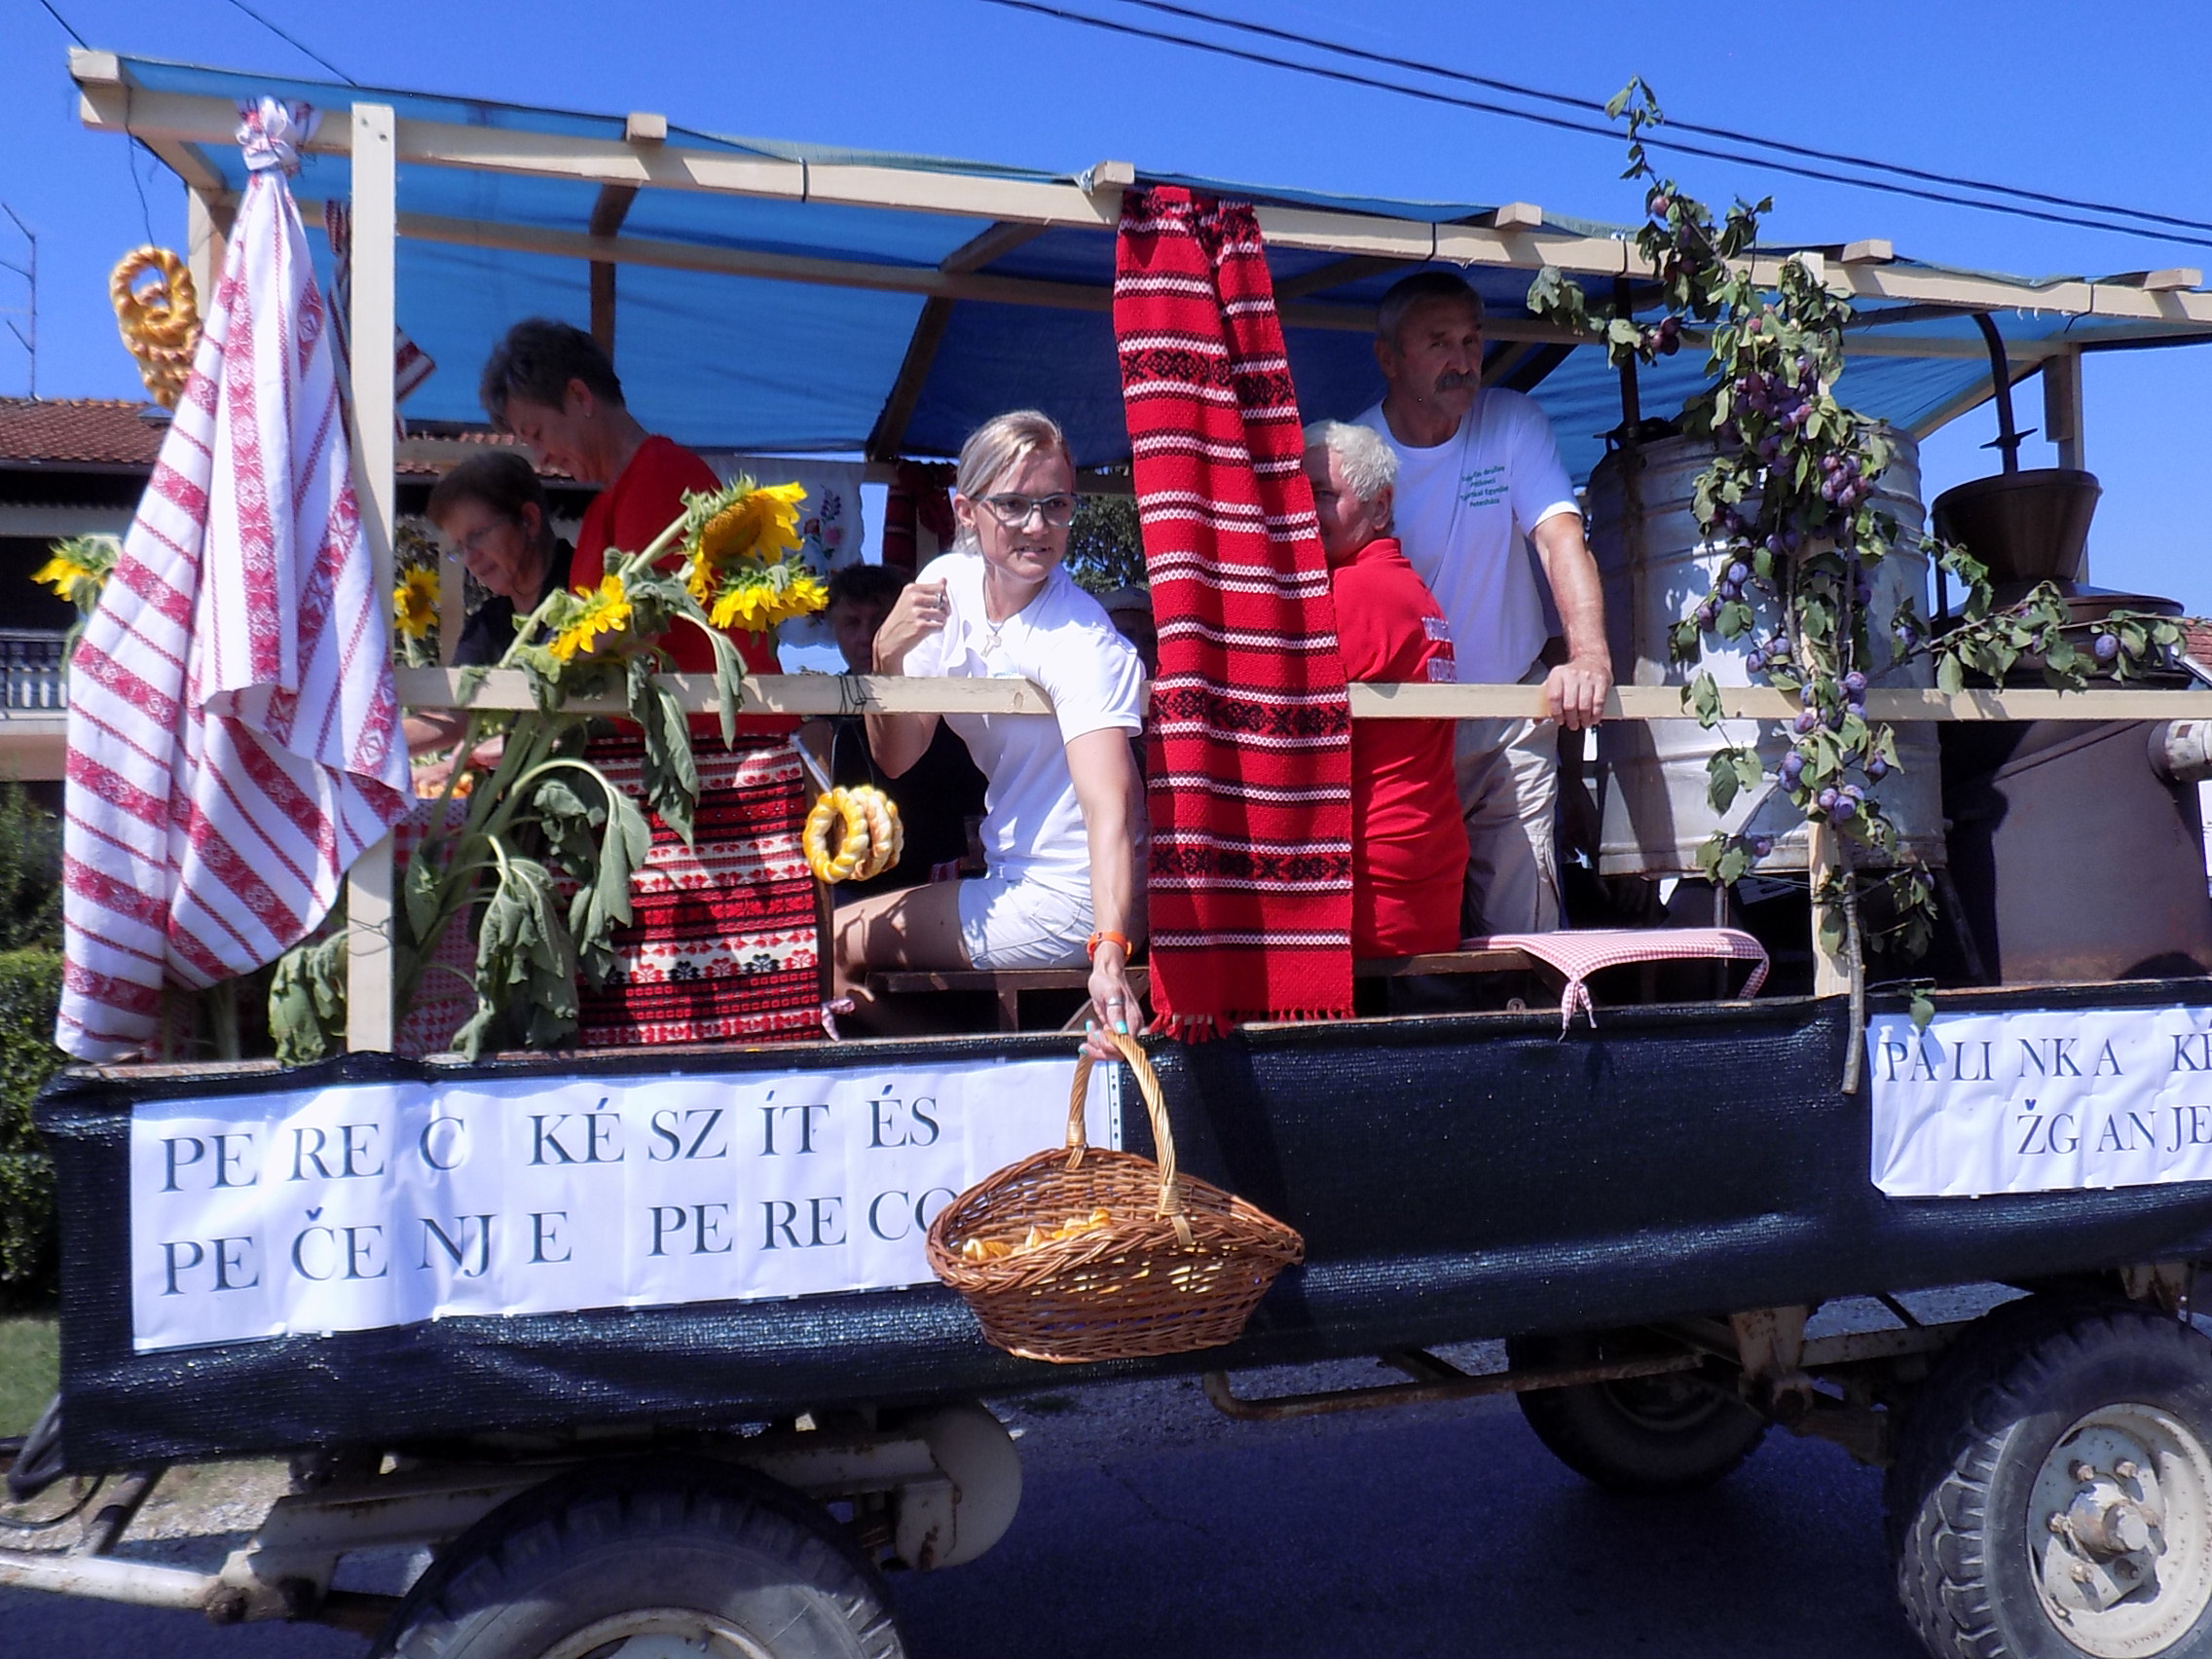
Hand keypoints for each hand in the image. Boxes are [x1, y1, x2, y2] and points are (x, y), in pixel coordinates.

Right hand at [872, 580, 949, 669]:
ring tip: (931, 624)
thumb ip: (928, 590)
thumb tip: (944, 579)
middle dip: (944, 610)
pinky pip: (940, 626)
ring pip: (943, 614)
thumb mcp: (910, 600)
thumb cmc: (901, 620)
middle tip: (937, 617)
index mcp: (911, 589)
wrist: (888, 640)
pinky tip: (929, 631)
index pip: (939, 587)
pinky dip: (937, 629)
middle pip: (943, 601)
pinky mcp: (920, 626)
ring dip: (941, 621)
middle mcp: (913, 598)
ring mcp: (916, 613)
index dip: (944, 597)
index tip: (940, 605)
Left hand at [1082, 942, 1140, 1058]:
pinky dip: (1096, 1041)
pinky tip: (1090, 1029)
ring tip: (1089, 1030)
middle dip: (1101, 1048)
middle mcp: (1130, 1028)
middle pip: (1118, 1053)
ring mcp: (1122, 1030)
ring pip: (1111, 1051)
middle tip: (1091, 1034)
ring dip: (1096, 1045)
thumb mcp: (1110, 993)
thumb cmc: (1108, 980)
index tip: (1099, 1034)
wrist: (1106, 973)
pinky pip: (1107, 1044)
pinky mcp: (1114, 1029)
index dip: (1109, 1046)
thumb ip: (1116, 1013)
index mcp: (1133, 1021)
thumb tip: (1121, 1031)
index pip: (1125, 1047)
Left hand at [1545, 657, 1611, 731]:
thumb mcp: (1556, 682)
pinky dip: (1595, 715)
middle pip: (1569, 704)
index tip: (1559, 720)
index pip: (1554, 697)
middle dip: (1571, 720)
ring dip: (1584, 719)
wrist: (1592, 659)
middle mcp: (1572, 674)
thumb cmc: (1572, 675)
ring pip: (1585, 706)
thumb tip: (1537, 719)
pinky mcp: (1601, 681)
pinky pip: (1598, 703)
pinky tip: (1593, 719)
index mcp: (1557, 675)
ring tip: (1583, 723)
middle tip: (1572, 724)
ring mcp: (1587, 677)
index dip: (1556, 713)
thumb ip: (1546, 701)